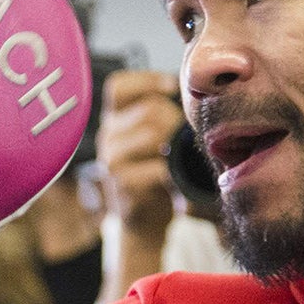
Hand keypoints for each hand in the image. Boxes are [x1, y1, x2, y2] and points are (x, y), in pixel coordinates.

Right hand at [96, 71, 183, 236]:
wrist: (143, 222)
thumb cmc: (155, 175)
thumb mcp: (152, 140)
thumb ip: (159, 116)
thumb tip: (196, 95)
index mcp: (113, 119)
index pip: (118, 87)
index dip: (146, 81)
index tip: (171, 88)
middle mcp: (106, 135)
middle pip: (149, 109)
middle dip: (174, 120)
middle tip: (180, 140)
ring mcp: (111, 160)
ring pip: (153, 134)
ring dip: (174, 146)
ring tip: (175, 159)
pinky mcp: (122, 183)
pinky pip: (157, 166)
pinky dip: (171, 172)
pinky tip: (171, 177)